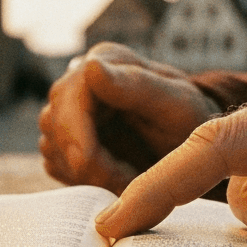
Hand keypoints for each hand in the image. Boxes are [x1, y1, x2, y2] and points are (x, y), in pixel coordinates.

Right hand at [38, 42, 220, 194]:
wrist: (193, 143)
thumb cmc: (190, 120)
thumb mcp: (175, 104)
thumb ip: (136, 85)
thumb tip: (91, 66)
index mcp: (106, 61)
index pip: (70, 99)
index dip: (78, 139)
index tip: (98, 169)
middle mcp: (80, 81)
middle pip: (57, 127)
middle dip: (88, 165)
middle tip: (126, 185)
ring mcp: (68, 110)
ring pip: (53, 149)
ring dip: (87, 175)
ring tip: (128, 180)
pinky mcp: (65, 139)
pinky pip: (57, 164)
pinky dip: (82, 180)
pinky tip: (114, 180)